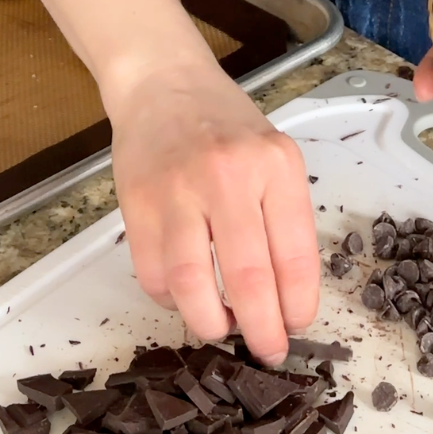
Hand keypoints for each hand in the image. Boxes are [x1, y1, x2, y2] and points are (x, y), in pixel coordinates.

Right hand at [103, 57, 319, 366]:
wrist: (163, 84)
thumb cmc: (225, 126)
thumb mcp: (273, 157)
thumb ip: (283, 220)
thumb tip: (285, 302)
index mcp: (274, 166)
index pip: (295, 257)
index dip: (297, 308)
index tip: (294, 328)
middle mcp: (227, 176)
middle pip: (247, 279)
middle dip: (260, 331)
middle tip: (265, 349)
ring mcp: (176, 189)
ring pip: (191, 286)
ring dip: (209, 322)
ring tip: (219, 326)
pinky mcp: (136, 203)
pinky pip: (153, 275)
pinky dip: (169, 298)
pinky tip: (183, 292)